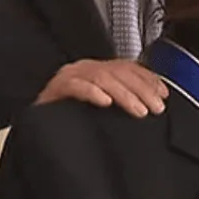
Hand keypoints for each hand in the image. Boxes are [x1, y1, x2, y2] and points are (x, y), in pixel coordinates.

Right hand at [35, 59, 167, 116]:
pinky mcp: (55, 89)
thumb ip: (121, 101)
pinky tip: (105, 103)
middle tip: (156, 108)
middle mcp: (84, 69)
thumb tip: (152, 104)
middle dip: (141, 89)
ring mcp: (69, 77)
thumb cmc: (67, 119)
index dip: (148, 79)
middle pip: (118, 72)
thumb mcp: (101, 108)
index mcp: (97, 71)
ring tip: (139, 111)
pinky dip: (92, 93)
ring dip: (124, 94)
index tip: (164, 95)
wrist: (34, 131)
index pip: (127, 67)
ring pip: (102, 78)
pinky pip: (76, 87)